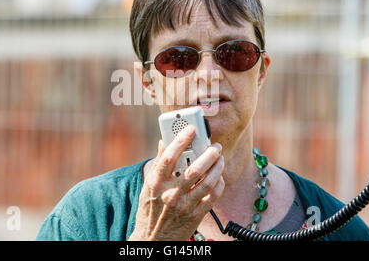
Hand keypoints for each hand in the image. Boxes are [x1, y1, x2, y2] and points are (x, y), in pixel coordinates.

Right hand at [129, 125, 224, 240]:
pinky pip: (213, 197)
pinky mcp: (196, 215)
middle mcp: (170, 193)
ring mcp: (184, 205)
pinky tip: (219, 177)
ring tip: (220, 159)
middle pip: (194, 169)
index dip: (181, 140)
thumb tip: (163, 142)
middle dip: (209, 154)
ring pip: (207, 182)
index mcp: (156, 183)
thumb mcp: (148, 186)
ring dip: (218, 167)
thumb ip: (158, 164)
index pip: (169, 157)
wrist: (153, 239)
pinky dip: (219, 184)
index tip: (191, 129)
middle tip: (215, 146)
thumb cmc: (149, 210)